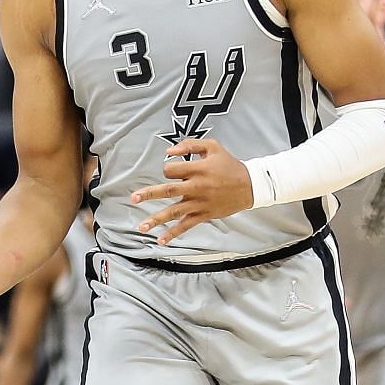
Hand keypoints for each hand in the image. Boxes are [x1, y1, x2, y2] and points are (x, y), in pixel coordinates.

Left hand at [130, 138, 253, 244]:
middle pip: (168, 190)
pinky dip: (173, 233)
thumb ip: (190, 144)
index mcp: (198, 169)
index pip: (172, 170)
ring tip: (141, 227)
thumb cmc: (229, 165)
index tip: (173, 170)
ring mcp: (199, 203)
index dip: (168, 168)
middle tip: (133, 197)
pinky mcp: (204, 214)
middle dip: (149, 194)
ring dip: (156, 219)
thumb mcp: (213, 147)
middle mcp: (196, 187)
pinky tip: (160, 240)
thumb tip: (168, 152)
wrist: (250, 186)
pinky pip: (186, 226)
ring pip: (174, 212)